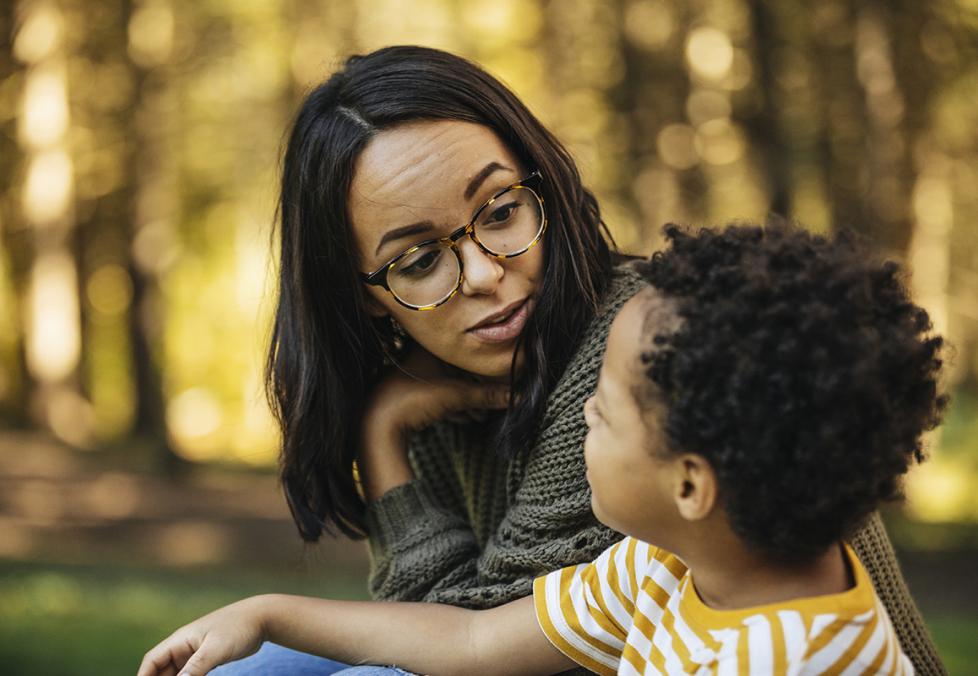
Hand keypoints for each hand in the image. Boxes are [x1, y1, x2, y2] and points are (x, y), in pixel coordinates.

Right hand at [137, 597, 268, 675]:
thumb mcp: (216, 648)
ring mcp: (196, 652)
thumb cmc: (238, 628)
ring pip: (176, 673)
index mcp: (180, 639)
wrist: (262, 618)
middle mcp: (184, 646)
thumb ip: (196, 667)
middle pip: (161, 670)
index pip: (152, 661)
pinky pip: (190, 675)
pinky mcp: (208, 658)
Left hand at [368, 346, 509, 433]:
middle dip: (476, 389)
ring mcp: (411, 374)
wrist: (377, 426)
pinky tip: (464, 419)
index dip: (484, 367)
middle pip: (458, 370)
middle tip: (493, 402)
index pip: (465, 350)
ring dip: (465, 400)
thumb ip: (488, 395)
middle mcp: (419, 354)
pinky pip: (436, 395)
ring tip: (480, 416)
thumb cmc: (412, 401)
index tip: (500, 379)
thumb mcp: (456, 396)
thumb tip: (518, 395)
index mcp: (429, 345)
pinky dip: (451, 406)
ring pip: (448, 384)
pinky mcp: (407, 392)